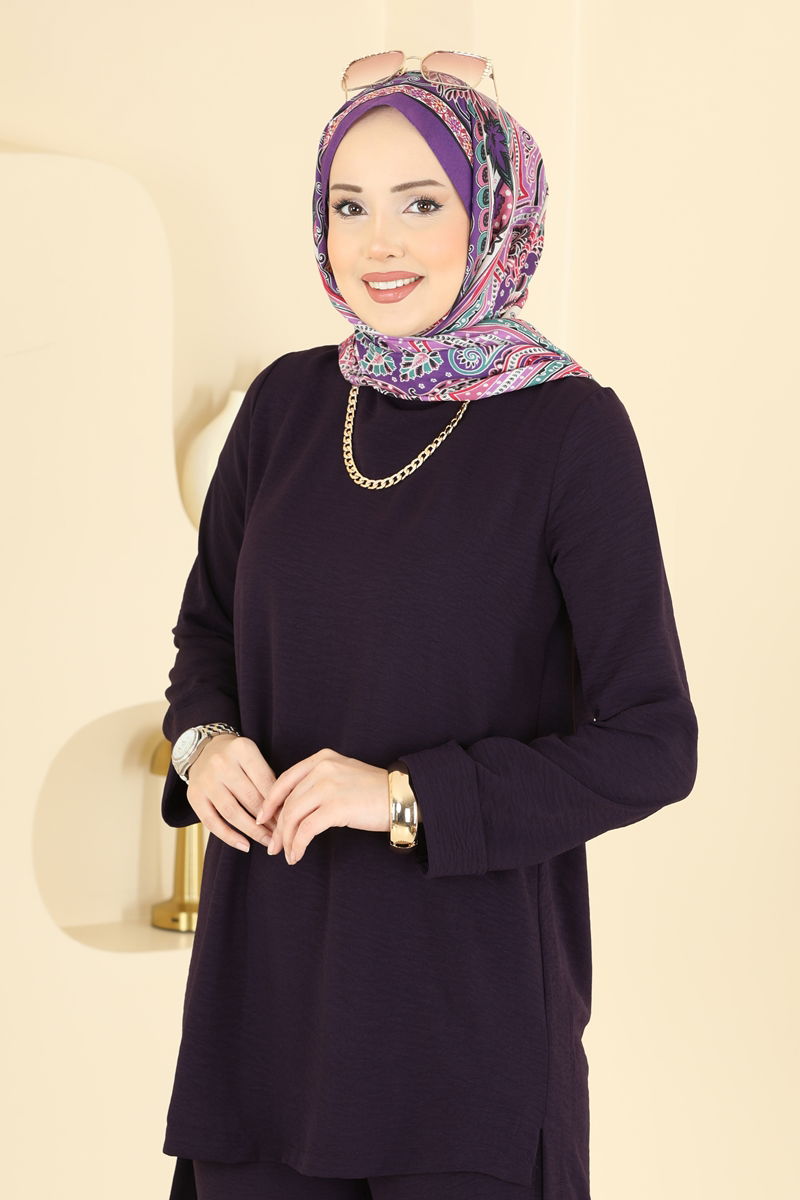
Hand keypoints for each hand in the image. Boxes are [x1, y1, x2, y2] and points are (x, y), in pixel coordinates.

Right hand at [185, 734, 277, 852]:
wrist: (203, 750)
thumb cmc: (236, 758)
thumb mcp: (253, 758)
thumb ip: (267, 779)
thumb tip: (283, 813)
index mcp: (242, 749)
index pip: (266, 782)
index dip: (278, 805)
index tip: (288, 820)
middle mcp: (221, 763)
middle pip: (250, 799)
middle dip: (268, 821)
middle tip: (281, 835)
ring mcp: (205, 780)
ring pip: (232, 813)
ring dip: (253, 832)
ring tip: (267, 842)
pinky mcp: (193, 796)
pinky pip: (212, 822)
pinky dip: (229, 837)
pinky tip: (244, 845)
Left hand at [255, 748, 390, 864]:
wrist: (402, 796)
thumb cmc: (374, 790)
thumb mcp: (343, 774)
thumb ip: (319, 781)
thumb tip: (294, 806)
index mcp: (322, 759)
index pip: (285, 780)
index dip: (270, 802)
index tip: (263, 818)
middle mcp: (322, 768)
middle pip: (288, 801)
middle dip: (277, 827)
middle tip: (274, 846)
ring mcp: (328, 787)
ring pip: (293, 816)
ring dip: (287, 839)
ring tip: (287, 854)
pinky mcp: (336, 807)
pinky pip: (306, 830)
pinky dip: (298, 845)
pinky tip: (297, 855)